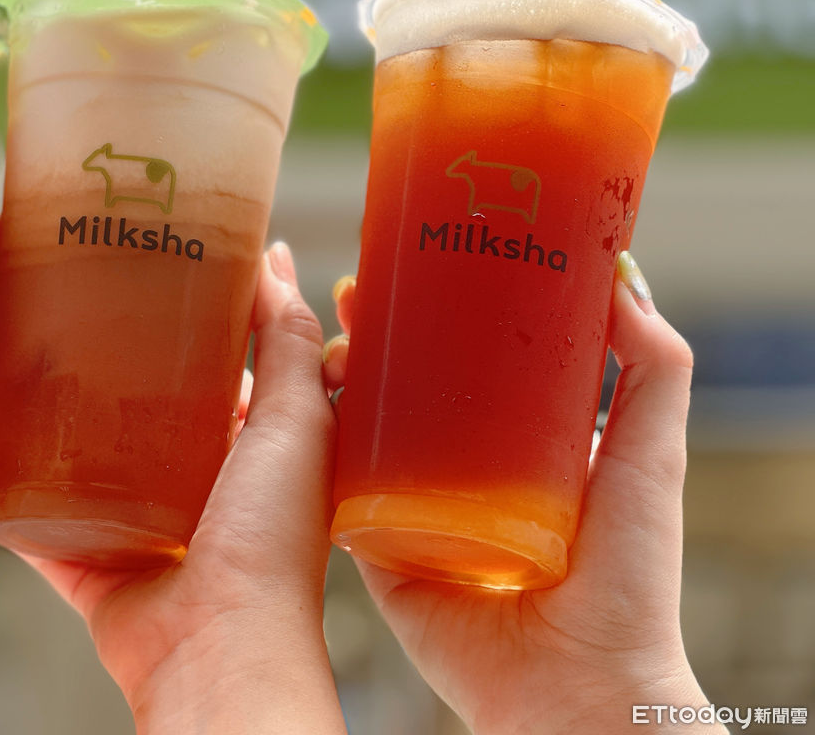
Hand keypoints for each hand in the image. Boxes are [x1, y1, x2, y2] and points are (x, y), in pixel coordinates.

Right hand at [0, 243, 347, 734]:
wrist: (219, 650)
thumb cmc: (271, 541)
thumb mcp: (296, 420)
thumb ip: (288, 340)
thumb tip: (275, 255)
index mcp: (234, 444)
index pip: (183, 362)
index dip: (140, 316)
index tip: (92, 270)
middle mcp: (181, 482)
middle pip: (107, 401)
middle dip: (53, 359)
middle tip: (3, 318)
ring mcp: (127, 524)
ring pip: (57, 455)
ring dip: (9, 417)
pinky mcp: (82, 562)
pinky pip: (26, 519)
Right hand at [322, 253, 724, 733]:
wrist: (578, 687)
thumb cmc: (627, 579)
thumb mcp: (648, 457)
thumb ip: (654, 371)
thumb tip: (623, 274)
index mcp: (518, 446)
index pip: (468, 359)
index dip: (437, 309)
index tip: (414, 261)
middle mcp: (460, 471)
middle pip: (404, 383)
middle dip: (372, 333)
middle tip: (351, 289)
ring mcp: (415, 508)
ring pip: (361, 429)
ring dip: (334, 380)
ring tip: (322, 338)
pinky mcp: (378, 549)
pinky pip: (335, 492)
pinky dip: (311, 448)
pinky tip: (294, 403)